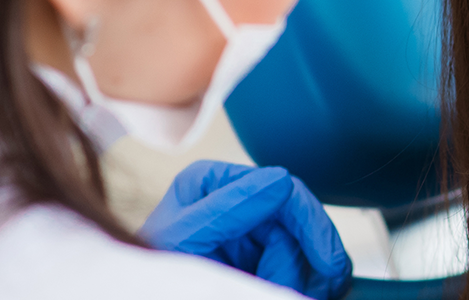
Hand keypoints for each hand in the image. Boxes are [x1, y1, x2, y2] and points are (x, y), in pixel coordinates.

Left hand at [141, 160, 352, 298]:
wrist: (143, 295)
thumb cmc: (150, 269)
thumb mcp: (184, 238)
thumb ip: (228, 208)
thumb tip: (280, 181)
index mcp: (213, 183)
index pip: (284, 189)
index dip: (312, 226)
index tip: (326, 262)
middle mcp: (237, 202)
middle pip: (301, 222)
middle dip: (310, 258)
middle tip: (320, 287)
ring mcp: (250, 231)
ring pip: (306, 248)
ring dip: (307, 276)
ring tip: (287, 292)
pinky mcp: (259, 259)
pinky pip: (304, 267)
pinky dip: (310, 282)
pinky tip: (308, 291)